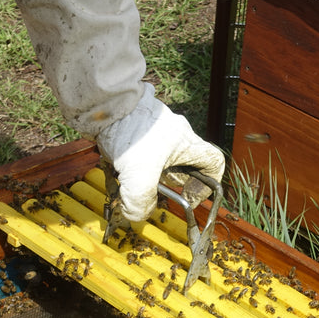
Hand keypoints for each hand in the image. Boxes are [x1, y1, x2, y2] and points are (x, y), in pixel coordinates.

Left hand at [97, 84, 224, 221]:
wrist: (104, 103)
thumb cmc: (129, 132)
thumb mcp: (139, 178)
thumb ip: (141, 202)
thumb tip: (136, 214)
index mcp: (186, 143)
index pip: (214, 163)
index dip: (206, 186)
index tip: (188, 197)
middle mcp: (176, 134)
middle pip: (184, 165)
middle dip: (168, 183)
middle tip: (152, 189)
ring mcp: (157, 129)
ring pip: (159, 159)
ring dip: (146, 173)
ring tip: (129, 177)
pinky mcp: (139, 126)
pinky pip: (142, 150)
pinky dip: (131, 162)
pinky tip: (116, 166)